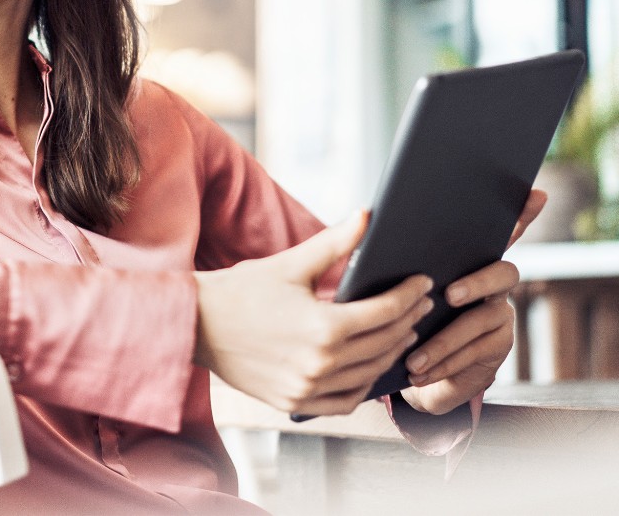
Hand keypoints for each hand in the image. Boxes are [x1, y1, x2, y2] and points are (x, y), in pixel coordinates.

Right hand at [195, 212, 432, 417]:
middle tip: (420, 304)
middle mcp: (320, 364)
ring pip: (370, 374)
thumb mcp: (290, 264)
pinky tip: (371, 367)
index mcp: (323, 327)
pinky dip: (364, 385)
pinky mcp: (295, 402)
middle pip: (384, 343)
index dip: (409, 295)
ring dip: (392, 352)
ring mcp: (308, 388)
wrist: (195, 325)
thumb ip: (335, 243)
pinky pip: (344, 401)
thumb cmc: (240, 291)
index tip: (422, 283)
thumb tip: (367, 215)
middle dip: (408, 320)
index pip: (385, 311)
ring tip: (402, 332)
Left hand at [400, 189, 545, 414]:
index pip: (500, 232)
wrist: (415, 371)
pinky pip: (475, 352)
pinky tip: (419, 372)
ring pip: (481, 320)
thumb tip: (366, 226)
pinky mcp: (498, 346)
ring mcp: (500, 314)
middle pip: (503, 272)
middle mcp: (493, 282)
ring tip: (414, 357)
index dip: (521, 214)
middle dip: (476, 282)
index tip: (537, 193)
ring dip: (444, 340)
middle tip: (449, 295)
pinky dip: (443, 363)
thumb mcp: (394, 289)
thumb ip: (395, 263)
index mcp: (468, 260)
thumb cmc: (402, 319)